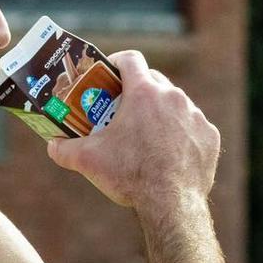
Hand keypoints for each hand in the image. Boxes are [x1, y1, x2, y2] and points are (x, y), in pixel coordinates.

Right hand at [46, 50, 220, 213]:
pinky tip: (168, 152)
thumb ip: (64, 149)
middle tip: (122, 109)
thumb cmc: (129, 176)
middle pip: (154, 80)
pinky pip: (192, 127)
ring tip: (146, 135)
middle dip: (137, 90)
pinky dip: (180, 134)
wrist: (170, 204)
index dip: (117, 62)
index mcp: (143, 93)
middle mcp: (173, 97)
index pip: (130, 59)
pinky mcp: (209, 136)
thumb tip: (53, 145)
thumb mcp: (87, 160)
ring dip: (160, 113)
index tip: (109, 73)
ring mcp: (195, 116)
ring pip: (175, 104)